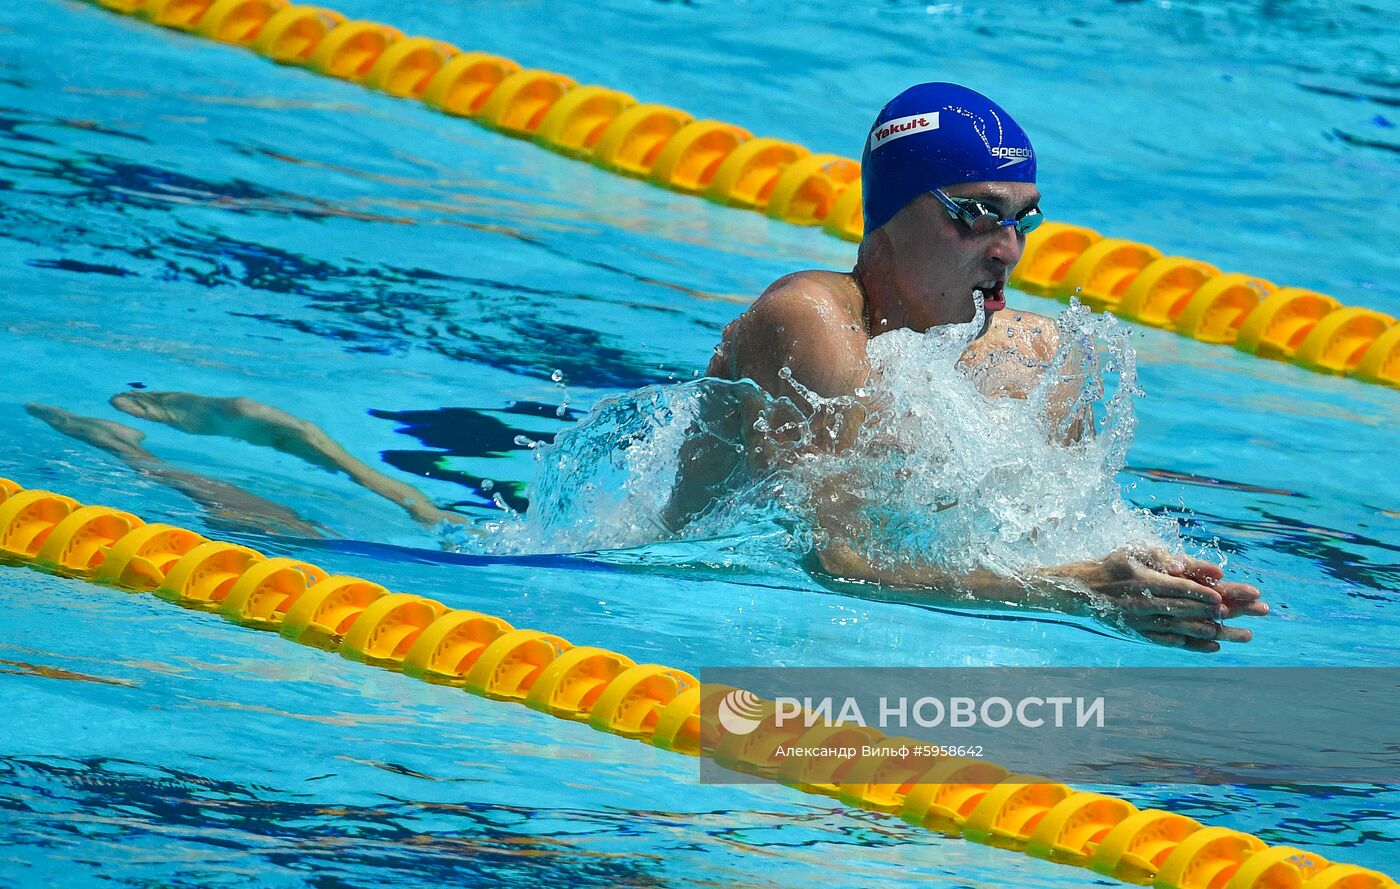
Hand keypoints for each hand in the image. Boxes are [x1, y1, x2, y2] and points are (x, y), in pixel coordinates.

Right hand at [1044, 547, 1267, 652]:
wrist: (1083, 590)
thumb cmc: (1113, 565)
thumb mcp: (1133, 551)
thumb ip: (1160, 557)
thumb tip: (1181, 567)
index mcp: (1144, 581)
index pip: (1178, 587)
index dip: (1201, 592)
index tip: (1223, 598)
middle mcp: (1144, 604)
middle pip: (1187, 609)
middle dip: (1220, 611)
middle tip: (1252, 613)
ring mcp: (1143, 622)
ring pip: (1182, 628)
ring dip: (1213, 631)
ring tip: (1242, 635)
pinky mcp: (1141, 633)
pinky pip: (1169, 641)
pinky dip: (1193, 644)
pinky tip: (1213, 646)